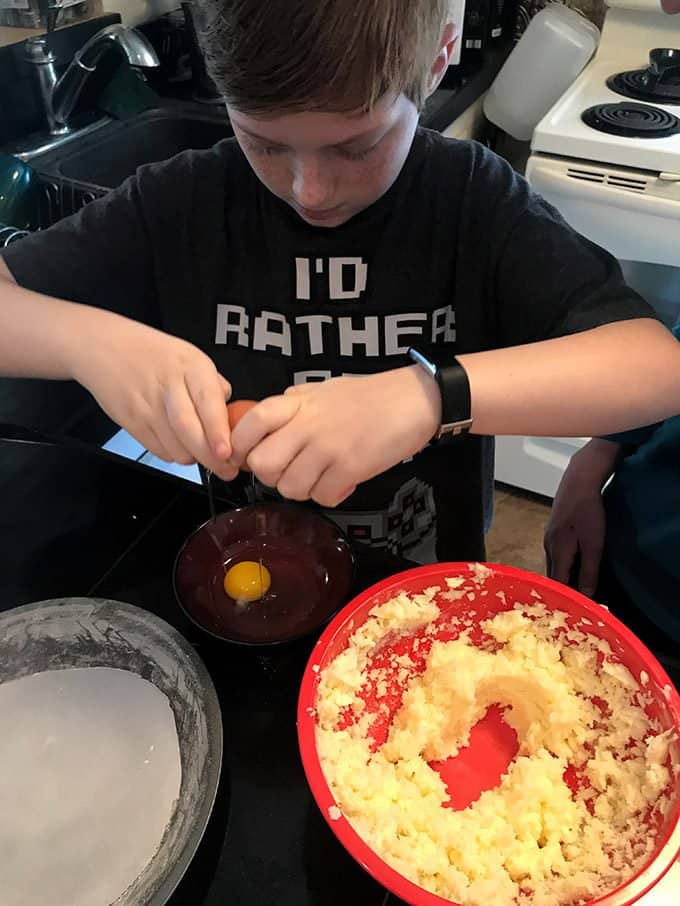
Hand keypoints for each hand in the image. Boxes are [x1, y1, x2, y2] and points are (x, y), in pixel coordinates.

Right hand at [72, 309, 236, 479]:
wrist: (103, 347)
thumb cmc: (151, 353)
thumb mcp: (190, 356)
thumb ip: (213, 385)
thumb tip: (231, 414)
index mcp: (191, 366)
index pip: (208, 404)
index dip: (218, 433)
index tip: (228, 453)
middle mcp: (169, 386)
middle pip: (190, 431)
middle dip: (210, 458)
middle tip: (226, 469)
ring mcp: (147, 406)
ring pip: (176, 447)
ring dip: (194, 458)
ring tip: (202, 454)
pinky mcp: (131, 422)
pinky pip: (158, 450)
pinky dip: (173, 455)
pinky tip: (179, 446)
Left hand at [229, 366, 440, 506]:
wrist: (415, 400)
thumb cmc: (371, 396)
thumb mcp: (323, 389)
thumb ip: (293, 404)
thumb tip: (266, 422)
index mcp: (298, 402)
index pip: (250, 423)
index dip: (238, 446)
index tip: (244, 458)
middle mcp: (308, 424)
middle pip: (263, 465)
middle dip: (273, 476)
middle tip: (291, 471)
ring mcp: (328, 447)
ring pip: (291, 488)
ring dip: (305, 489)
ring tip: (323, 476)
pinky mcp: (350, 468)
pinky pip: (323, 497)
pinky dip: (332, 495)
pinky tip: (344, 480)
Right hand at [544, 439, 620, 596]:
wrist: (579, 480)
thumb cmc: (588, 510)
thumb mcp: (594, 543)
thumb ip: (590, 570)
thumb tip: (587, 595)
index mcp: (557, 552)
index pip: (558, 584)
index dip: (566, 599)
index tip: (575, 611)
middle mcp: (548, 546)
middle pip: (553, 576)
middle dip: (562, 590)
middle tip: (576, 603)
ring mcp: (548, 536)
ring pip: (554, 564)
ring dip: (562, 577)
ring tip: (575, 588)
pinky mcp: (552, 529)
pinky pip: (555, 553)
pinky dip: (562, 564)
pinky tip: (572, 564)